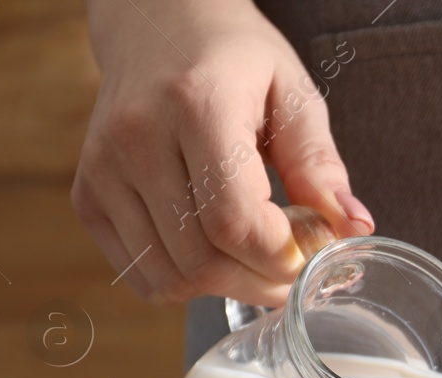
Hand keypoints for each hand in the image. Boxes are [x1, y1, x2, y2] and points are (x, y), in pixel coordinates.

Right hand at [72, 0, 372, 304]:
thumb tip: (353, 227)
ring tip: (256, 256)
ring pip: (171, 278)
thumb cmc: (235, 60)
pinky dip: (187, 282)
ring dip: (227, 287)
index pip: (235, 222)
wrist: (156, 26)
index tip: (312, 251)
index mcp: (195, 105)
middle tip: (293, 267)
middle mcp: (135, 139)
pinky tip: (213, 250)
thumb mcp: (294, 93)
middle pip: (202, 261)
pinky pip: (142, 275)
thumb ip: (321, 164)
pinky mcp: (87, 197)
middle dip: (262, 282)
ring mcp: (102, 171)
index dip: (281, 257)